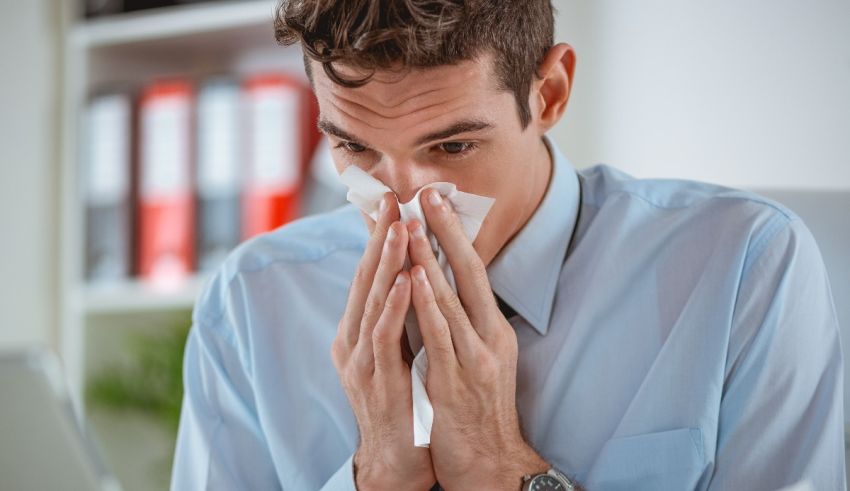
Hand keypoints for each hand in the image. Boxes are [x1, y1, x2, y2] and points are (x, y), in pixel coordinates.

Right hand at [331, 193, 435, 490]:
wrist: (396, 454)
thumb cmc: (403, 398)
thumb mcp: (395, 348)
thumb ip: (396, 313)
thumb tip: (408, 272)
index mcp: (357, 328)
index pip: (368, 274)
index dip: (379, 238)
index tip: (393, 202)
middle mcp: (351, 338)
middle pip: (365, 278)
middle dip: (380, 237)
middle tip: (393, 199)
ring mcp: (359, 358)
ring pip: (371, 300)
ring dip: (387, 262)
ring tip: (400, 227)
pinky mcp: (374, 378)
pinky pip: (383, 336)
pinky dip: (392, 306)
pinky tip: (403, 280)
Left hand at [405, 189, 548, 489]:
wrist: (490, 459)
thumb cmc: (477, 407)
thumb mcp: (478, 357)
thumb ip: (463, 322)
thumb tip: (440, 286)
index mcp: (493, 328)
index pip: (473, 271)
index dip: (455, 235)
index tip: (437, 202)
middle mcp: (489, 336)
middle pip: (468, 274)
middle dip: (446, 232)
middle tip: (427, 195)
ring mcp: (475, 357)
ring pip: (450, 298)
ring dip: (429, 258)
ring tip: (412, 224)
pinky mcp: (457, 379)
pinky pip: (439, 334)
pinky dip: (427, 303)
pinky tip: (414, 277)